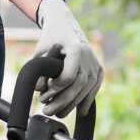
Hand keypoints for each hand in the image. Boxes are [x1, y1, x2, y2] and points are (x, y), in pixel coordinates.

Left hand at [33, 0, 103, 117]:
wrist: (66, 26)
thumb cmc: (51, 37)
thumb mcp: (41, 50)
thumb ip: (40, 69)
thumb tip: (40, 90)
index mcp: (76, 50)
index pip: (68, 77)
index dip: (56, 89)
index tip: (44, 94)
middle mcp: (89, 57)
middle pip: (78, 86)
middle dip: (62, 102)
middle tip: (46, 111)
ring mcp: (96, 64)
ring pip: (86, 90)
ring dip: (72, 105)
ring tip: (58, 113)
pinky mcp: (99, 70)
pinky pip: (94, 89)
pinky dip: (86, 101)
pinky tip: (79, 111)